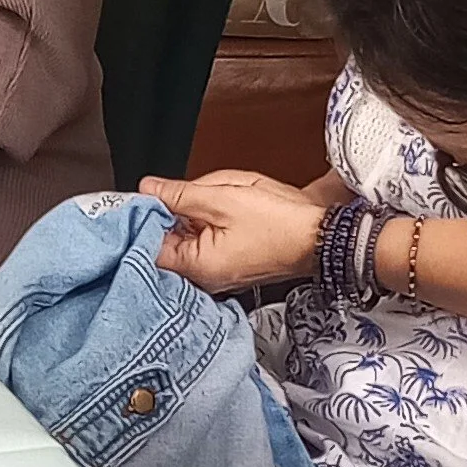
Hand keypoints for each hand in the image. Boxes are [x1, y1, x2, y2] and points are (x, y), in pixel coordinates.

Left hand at [141, 169, 326, 292]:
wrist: (321, 236)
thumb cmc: (280, 223)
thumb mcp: (222, 198)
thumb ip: (178, 194)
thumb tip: (147, 189)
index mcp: (195, 266)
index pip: (148, 245)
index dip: (145, 218)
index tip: (151, 197)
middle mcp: (202, 277)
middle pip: (170, 237)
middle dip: (181, 209)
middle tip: (204, 193)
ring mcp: (216, 272)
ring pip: (190, 233)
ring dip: (202, 211)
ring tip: (228, 200)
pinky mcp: (229, 264)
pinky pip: (209, 238)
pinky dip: (215, 221)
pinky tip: (234, 210)